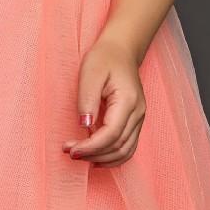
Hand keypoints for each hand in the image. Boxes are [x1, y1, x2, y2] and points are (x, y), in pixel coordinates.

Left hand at [63, 37, 145, 166]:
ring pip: (125, 151)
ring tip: (80, 156)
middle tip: (70, 153)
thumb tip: (85, 126)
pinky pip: (127, 147)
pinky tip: (95, 157)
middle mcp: (138, 113)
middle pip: (118, 146)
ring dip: (102, 159)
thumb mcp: (90, 73)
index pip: (111, 134)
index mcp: (128, 101)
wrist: (121, 51)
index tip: (71, 150)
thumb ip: (87, 99)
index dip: (91, 147)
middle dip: (93, 154)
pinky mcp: (134, 122)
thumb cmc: (105, 58)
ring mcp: (139, 119)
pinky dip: (112, 157)